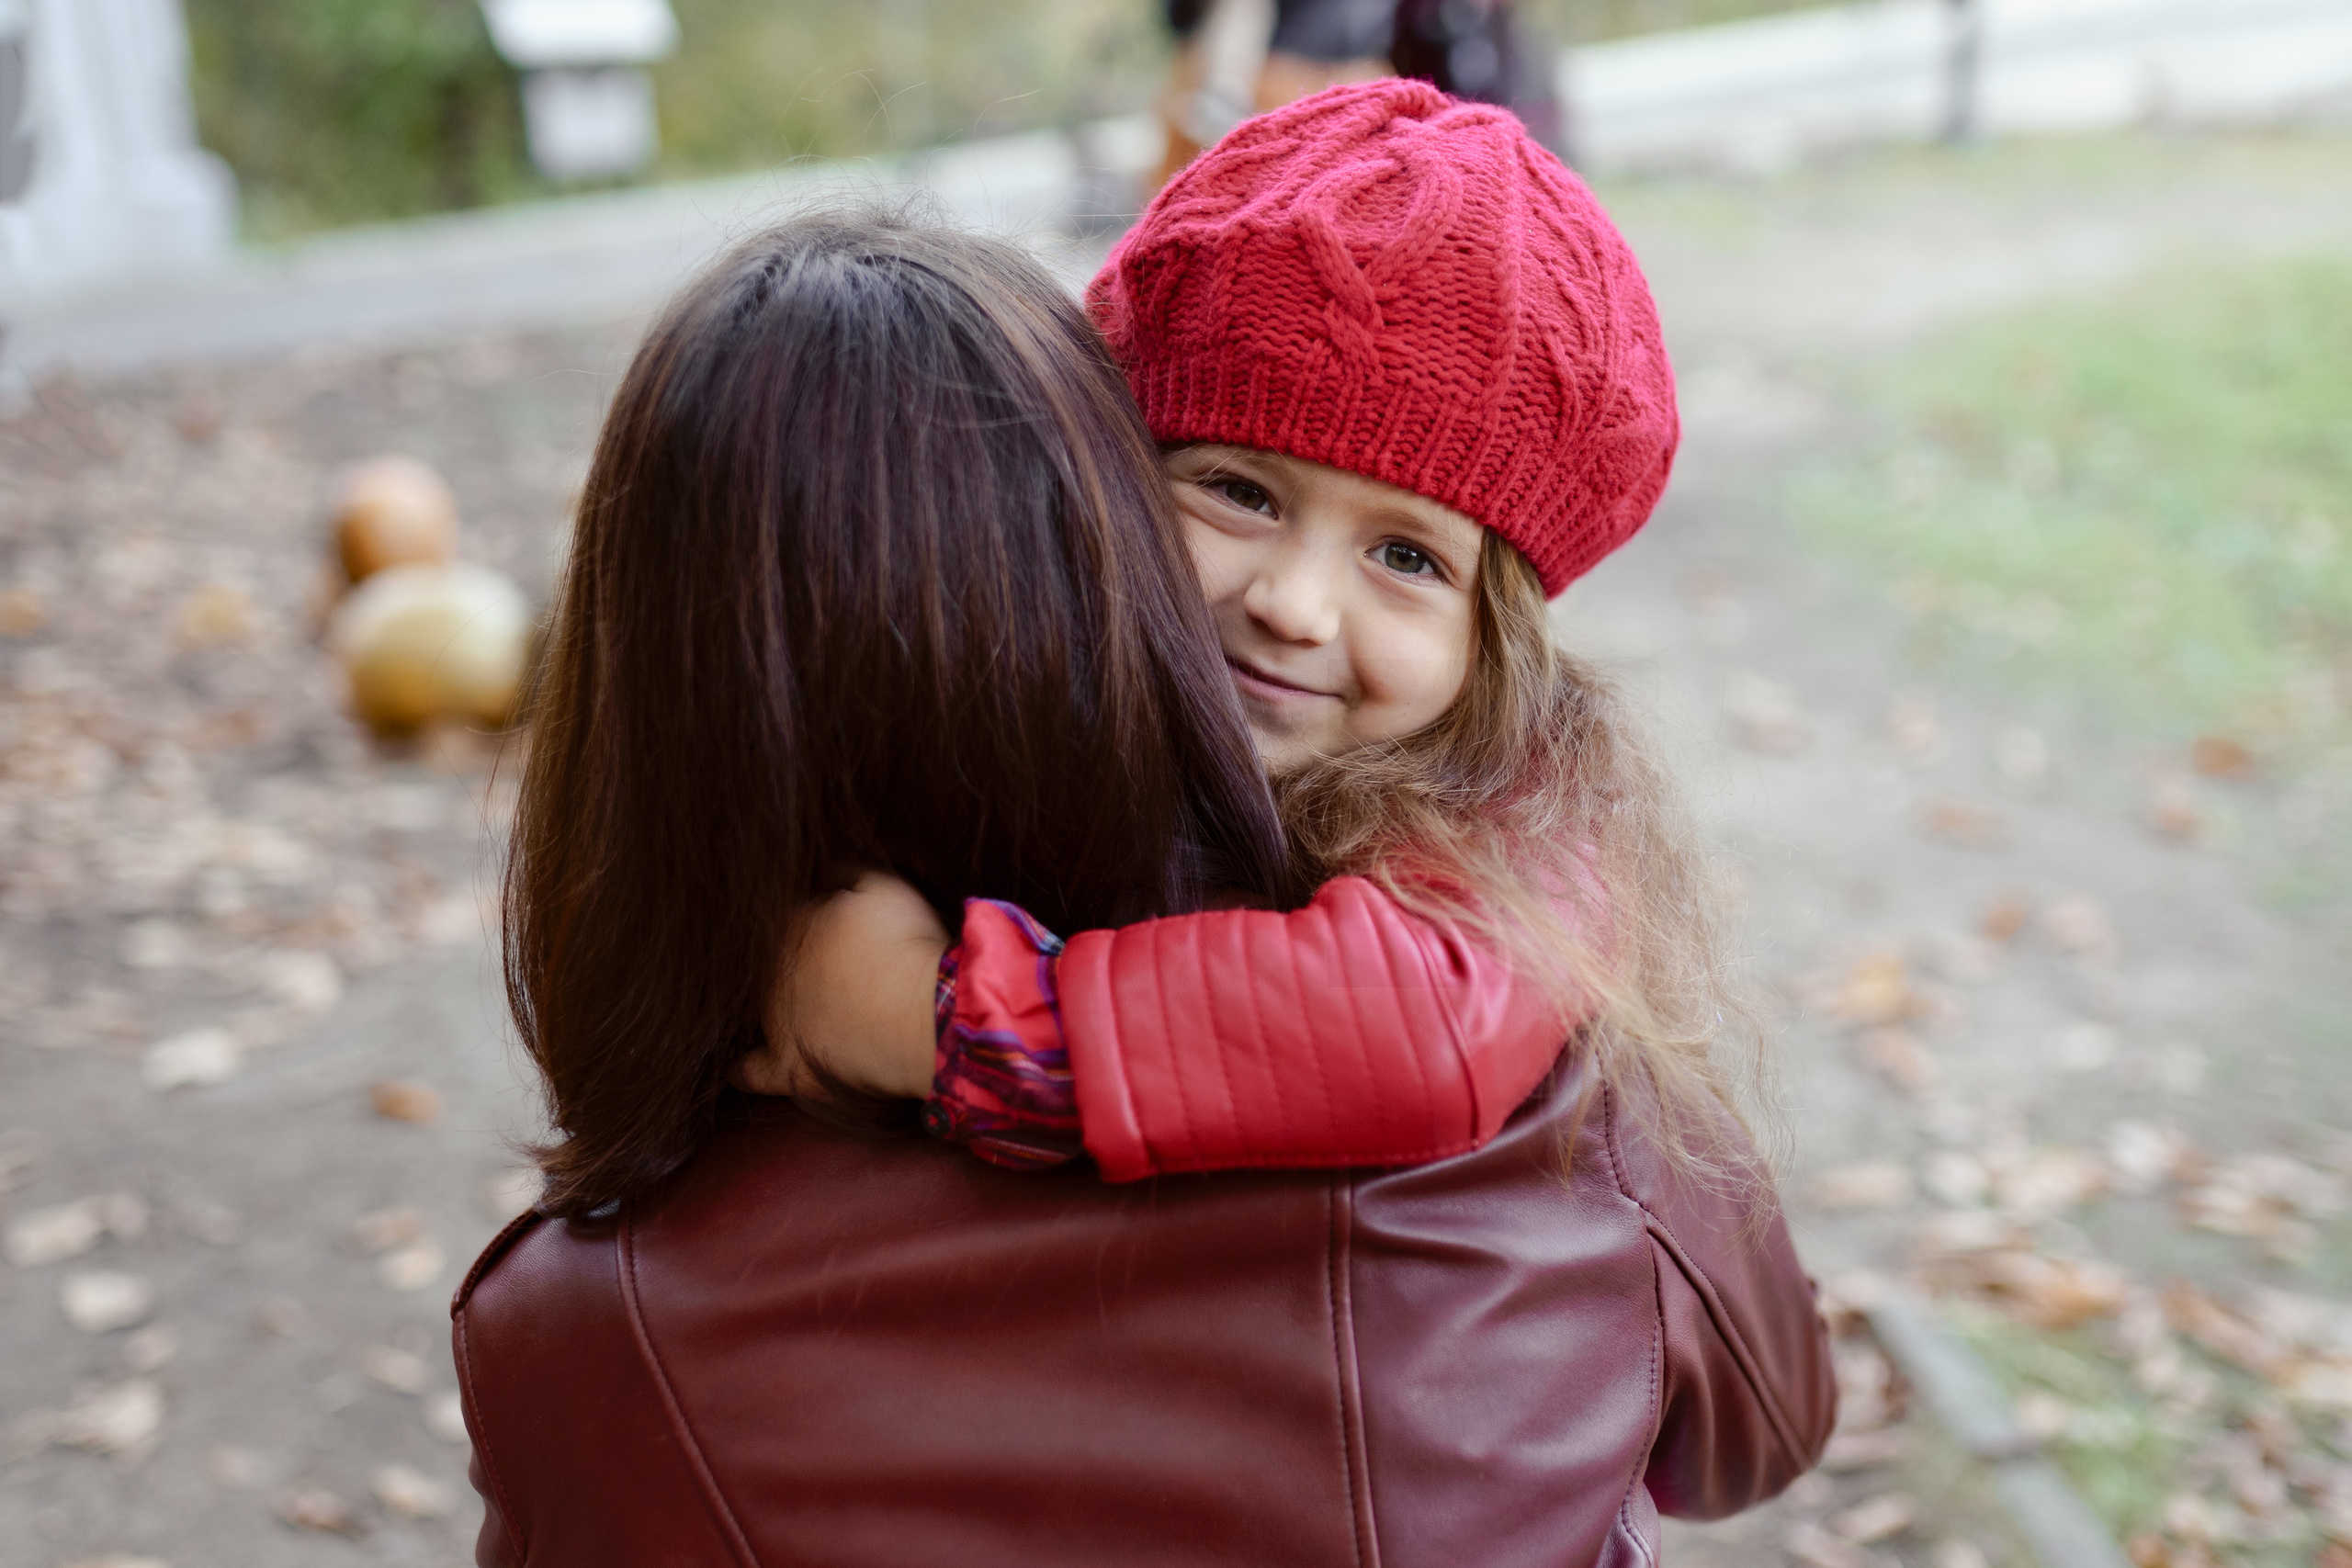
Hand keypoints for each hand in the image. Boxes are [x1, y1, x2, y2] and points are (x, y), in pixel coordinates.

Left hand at [733, 870, 948, 1099]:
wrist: (922, 1014)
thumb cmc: (906, 945)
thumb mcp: (883, 886)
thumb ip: (847, 870)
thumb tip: (828, 868)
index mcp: (790, 925)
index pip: (792, 918)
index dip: (822, 924)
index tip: (849, 932)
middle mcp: (772, 972)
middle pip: (777, 964)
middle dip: (803, 965)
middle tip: (847, 973)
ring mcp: (777, 1023)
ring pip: (764, 1009)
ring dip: (780, 1006)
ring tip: (811, 1011)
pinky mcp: (790, 1068)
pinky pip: (753, 1072)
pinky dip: (744, 1069)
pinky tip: (737, 1068)